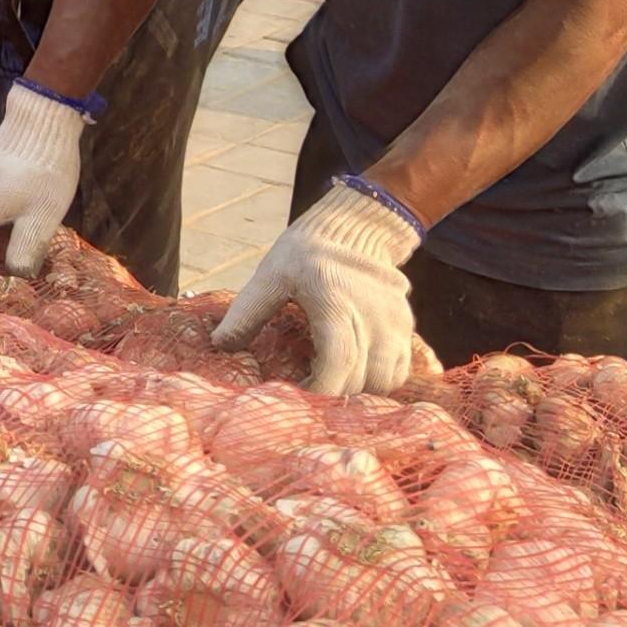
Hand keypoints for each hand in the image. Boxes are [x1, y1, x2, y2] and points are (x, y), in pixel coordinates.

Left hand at [212, 177, 422, 395]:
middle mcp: (372, 317)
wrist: (352, 227)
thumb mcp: (270, 275)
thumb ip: (246, 313)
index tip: (297, 398)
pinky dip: (378, 380)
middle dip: (333, 395)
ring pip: (384, 381)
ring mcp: (395, 323)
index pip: (339, 364)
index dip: (320, 391)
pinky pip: (399, 371)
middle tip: (307, 393)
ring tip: (331, 382)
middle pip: (361, 380)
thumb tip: (220, 345)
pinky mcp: (406, 327)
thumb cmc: (305, 252)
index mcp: (335, 304)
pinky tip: (354, 372)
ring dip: (359, 391)